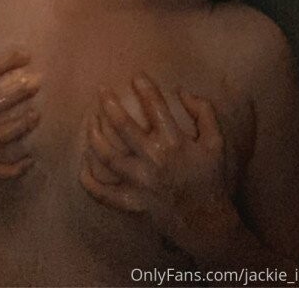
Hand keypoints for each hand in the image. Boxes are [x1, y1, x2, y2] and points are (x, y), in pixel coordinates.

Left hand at [79, 73, 237, 254]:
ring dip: (95, 135)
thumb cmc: (210, 178)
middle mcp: (153, 160)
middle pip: (123, 127)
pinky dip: (89, 180)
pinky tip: (83, 162)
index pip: (155, 106)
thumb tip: (181, 90)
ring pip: (107, 156)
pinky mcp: (131, 202)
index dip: (144, 87)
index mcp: (174, 142)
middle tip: (102, 90)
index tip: (137, 76)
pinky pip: (102, 193)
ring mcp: (139, 183)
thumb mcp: (215, 141)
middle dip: (109, 104)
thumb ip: (203, 111)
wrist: (206, 222)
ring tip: (90, 119)